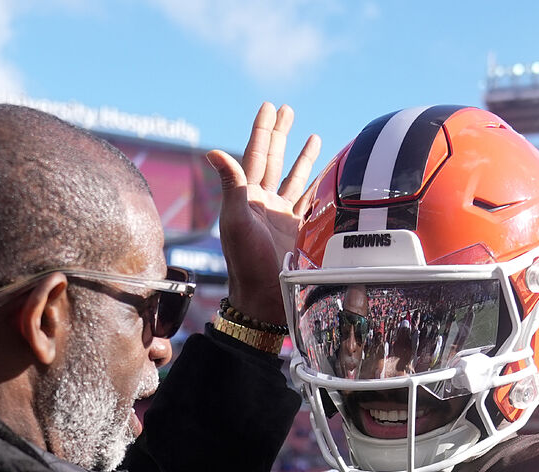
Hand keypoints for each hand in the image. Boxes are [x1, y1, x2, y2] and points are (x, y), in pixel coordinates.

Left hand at [205, 102, 320, 324]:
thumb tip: (214, 152)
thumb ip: (231, 186)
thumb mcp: (236, 221)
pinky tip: (325, 174)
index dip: (262, 130)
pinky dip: (317, 185)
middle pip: (274, 160)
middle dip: (280, 134)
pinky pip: (309, 201)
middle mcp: (264, 203)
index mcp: (248, 197)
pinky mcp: (297, 231)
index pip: (256, 155)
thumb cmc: (246, 262)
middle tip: (287, 109)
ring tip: (311, 135)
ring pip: (294, 178)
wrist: (263, 298)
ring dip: (301, 157)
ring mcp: (282, 217)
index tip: (269, 106)